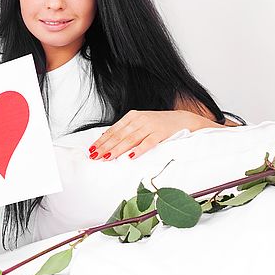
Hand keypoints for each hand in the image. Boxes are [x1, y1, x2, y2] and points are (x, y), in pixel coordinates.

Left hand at [88, 110, 204, 160]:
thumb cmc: (158, 123)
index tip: (92, 149)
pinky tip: (131, 157)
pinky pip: (148, 143)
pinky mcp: (161, 133)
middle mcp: (140, 119)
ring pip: (130, 139)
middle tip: (95, 156)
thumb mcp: (140, 122)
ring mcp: (150, 126)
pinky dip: (139, 150)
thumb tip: (105, 137)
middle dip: (106, 146)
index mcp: (132, 116)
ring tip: (107, 157)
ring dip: (117, 149)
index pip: (113, 130)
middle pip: (119, 135)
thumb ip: (125, 129)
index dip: (102, 140)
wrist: (182, 119)